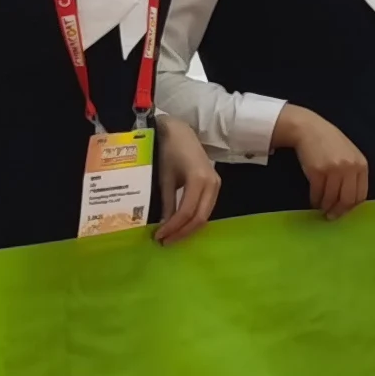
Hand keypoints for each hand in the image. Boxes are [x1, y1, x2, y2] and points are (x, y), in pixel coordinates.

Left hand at [152, 115, 220, 242]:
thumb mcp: (164, 178)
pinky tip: (182, 225)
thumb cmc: (169, 151)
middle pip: (200, 217)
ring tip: (172, 236)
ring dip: (189, 228)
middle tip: (165, 242)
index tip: (158, 237)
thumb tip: (163, 226)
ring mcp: (216, 184)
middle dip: (183, 232)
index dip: (173, 227)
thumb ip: (167, 202)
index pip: (186, 211)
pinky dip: (195, 219)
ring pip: (206, 215)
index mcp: (198, 179)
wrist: (180, 132)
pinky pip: (207, 208)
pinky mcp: (215, 185)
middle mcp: (212, 183)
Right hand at [274, 104, 370, 217]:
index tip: (344, 212)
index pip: (361, 195)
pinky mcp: (317, 172)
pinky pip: (317, 193)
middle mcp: (350, 168)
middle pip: (348, 200)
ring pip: (331, 198)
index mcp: (361, 165)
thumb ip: (353, 174)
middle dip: (339, 211)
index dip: (352, 207)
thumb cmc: (331, 143)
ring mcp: (334, 170)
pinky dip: (315, 200)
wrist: (310, 129)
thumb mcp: (350, 155)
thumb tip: (350, 201)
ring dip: (325, 206)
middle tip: (331, 216)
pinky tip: (314, 200)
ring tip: (321, 207)